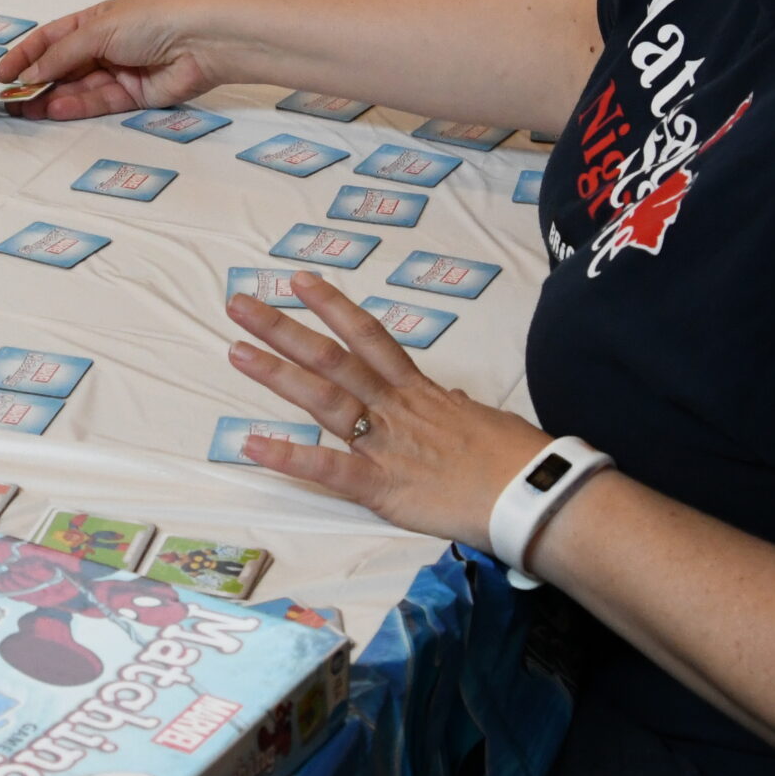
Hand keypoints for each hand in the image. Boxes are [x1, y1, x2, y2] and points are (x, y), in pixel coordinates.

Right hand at [0, 0, 227, 120]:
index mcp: (96, 20)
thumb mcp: (99, 29)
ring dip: (51, 98)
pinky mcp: (134, 95)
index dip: (26, 55)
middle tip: (8, 99)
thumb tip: (32, 74)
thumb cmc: (153, 20)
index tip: (2, 73)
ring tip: (23, 109)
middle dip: (35, 82)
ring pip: (78, 88)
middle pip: (63, 67)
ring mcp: (120, 71)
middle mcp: (106, 45)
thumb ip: (63, 55)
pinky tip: (53, 109)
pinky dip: (75, 107)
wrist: (203, 41)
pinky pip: (99, 103)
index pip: (51, 39)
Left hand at [223, 272, 548, 546]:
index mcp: (419, 391)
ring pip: (324, 400)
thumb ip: (453, 407)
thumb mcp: (482, 418)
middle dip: (282, 329)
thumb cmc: (520, 459)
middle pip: (331, 359)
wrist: (538, 495)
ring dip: (276, 374)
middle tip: (239, 304)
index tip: (299, 280)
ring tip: (236, 351)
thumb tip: (446, 398)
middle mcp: (396, 408)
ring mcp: (386, 444)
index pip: (369, 336)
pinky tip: (251, 445)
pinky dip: (289, 457)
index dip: (332, 306)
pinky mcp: (383, 486)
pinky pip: (328, 470)